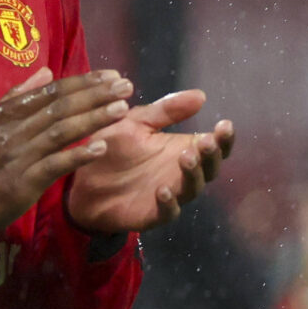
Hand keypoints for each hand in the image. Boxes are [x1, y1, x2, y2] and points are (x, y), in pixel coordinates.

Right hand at [0, 69, 133, 237]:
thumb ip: (18, 96)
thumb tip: (46, 71)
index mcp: (7, 114)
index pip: (50, 92)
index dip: (83, 83)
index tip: (111, 75)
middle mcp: (14, 130)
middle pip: (60, 107)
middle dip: (95, 95)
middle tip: (126, 86)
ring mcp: (19, 155)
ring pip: (60, 132)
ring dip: (93, 119)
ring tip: (122, 109)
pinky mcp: (23, 182)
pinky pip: (54, 165)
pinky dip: (78, 156)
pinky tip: (101, 148)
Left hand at [64, 88, 235, 235]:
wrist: (83, 182)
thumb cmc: (113, 149)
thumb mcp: (136, 122)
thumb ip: (165, 111)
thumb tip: (200, 95)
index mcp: (185, 149)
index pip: (215, 145)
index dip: (224, 138)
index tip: (224, 124)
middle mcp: (184, 173)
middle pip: (211, 167)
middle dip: (211, 155)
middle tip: (206, 141)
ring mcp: (172, 195)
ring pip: (193, 188)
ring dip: (193, 174)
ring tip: (186, 157)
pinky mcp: (154, 214)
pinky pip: (168, 211)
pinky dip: (169, 203)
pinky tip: (162, 191)